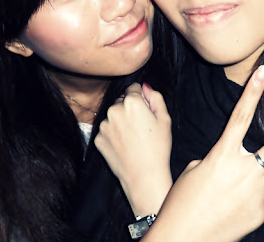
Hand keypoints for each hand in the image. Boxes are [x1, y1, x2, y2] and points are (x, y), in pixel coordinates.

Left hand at [95, 83, 172, 215]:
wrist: (144, 176)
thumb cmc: (158, 148)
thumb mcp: (165, 119)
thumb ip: (155, 97)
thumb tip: (145, 86)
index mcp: (132, 102)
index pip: (133, 88)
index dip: (141, 99)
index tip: (146, 111)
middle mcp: (114, 109)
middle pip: (121, 101)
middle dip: (129, 109)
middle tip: (141, 127)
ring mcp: (104, 125)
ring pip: (113, 116)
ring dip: (120, 121)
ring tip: (133, 138)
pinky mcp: (98, 138)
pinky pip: (106, 130)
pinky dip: (113, 134)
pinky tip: (124, 145)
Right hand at [143, 66, 263, 241]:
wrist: (183, 239)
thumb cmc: (182, 202)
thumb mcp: (195, 170)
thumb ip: (224, 159)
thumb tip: (246, 162)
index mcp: (222, 156)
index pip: (240, 116)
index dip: (252, 92)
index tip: (263, 70)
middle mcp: (244, 172)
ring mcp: (256, 194)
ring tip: (243, 179)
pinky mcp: (262, 212)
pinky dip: (260, 191)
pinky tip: (238, 202)